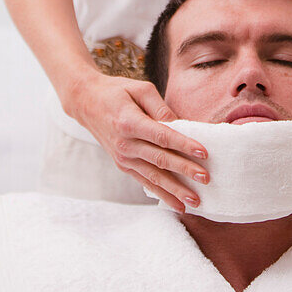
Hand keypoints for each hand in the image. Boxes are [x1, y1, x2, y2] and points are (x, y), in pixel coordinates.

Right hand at [72, 73, 209, 212]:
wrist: (86, 102)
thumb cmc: (117, 91)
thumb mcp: (140, 89)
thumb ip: (161, 107)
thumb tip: (182, 125)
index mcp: (129, 122)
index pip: (162, 136)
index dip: (184, 145)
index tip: (204, 152)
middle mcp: (125, 144)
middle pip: (160, 160)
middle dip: (184, 171)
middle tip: (206, 178)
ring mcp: (123, 157)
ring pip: (153, 177)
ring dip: (174, 190)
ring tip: (194, 201)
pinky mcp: (122, 165)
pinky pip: (144, 181)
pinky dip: (160, 193)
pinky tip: (175, 203)